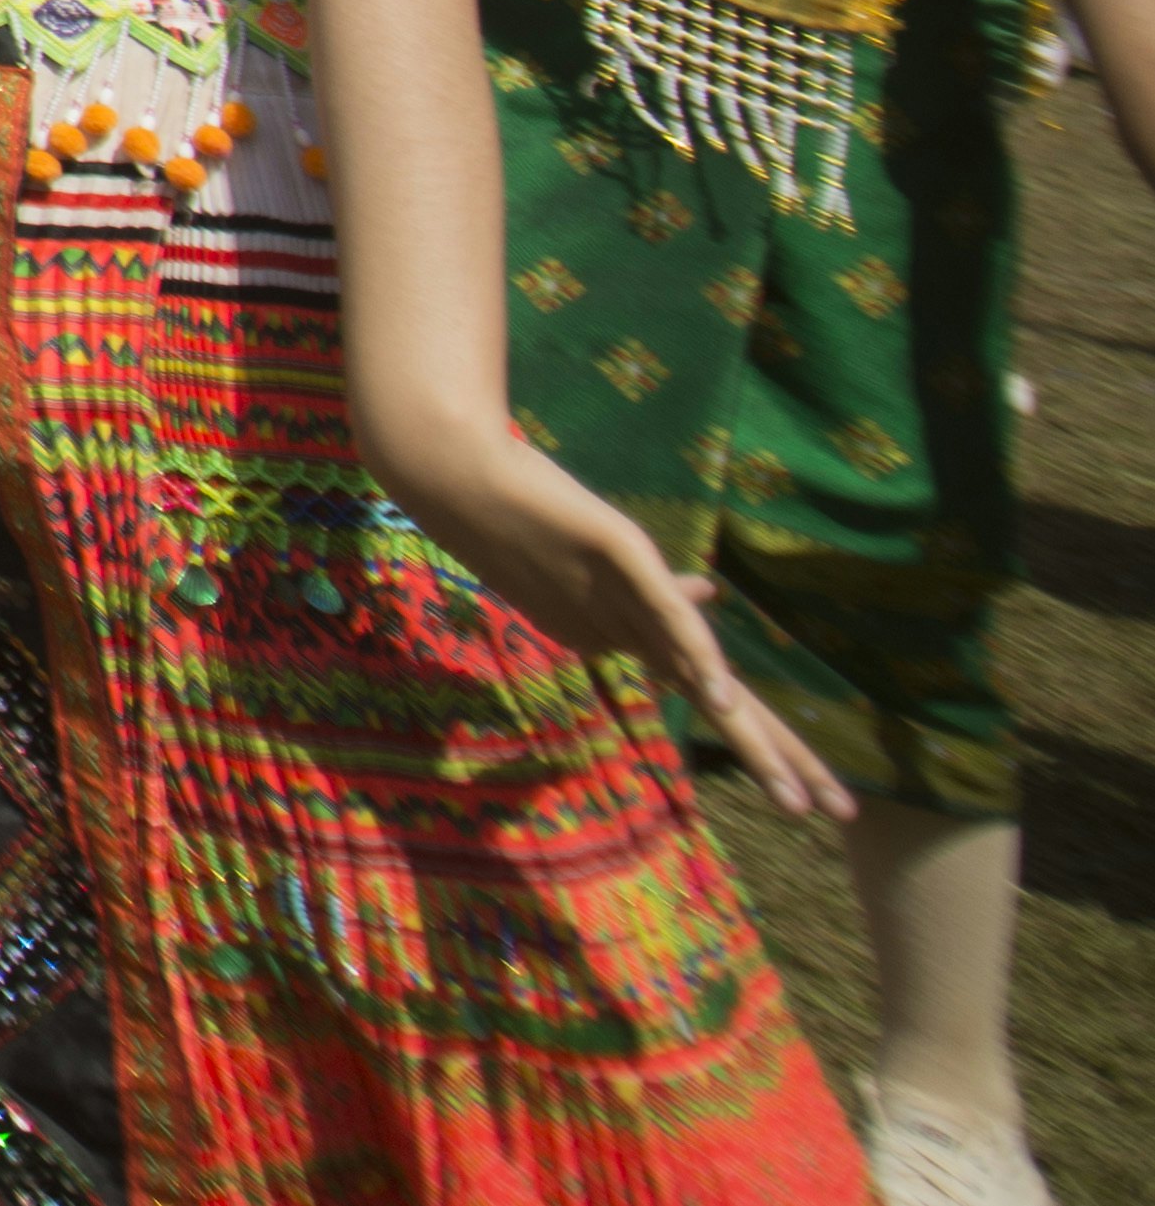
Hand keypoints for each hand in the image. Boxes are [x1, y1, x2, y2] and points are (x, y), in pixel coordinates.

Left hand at [369, 417, 846, 825]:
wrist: (457, 474)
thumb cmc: (530, 516)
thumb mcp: (606, 562)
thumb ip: (663, 590)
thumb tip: (713, 594)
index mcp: (635, 637)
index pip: (721, 700)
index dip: (769, 744)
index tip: (814, 799)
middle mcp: (631, 632)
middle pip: (723, 707)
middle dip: (777, 760)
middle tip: (835, 818)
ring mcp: (621, 600)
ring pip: (700, 676)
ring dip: (751, 735)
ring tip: (793, 792)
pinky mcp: (619, 548)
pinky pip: (666, 611)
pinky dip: (699, 654)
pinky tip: (723, 697)